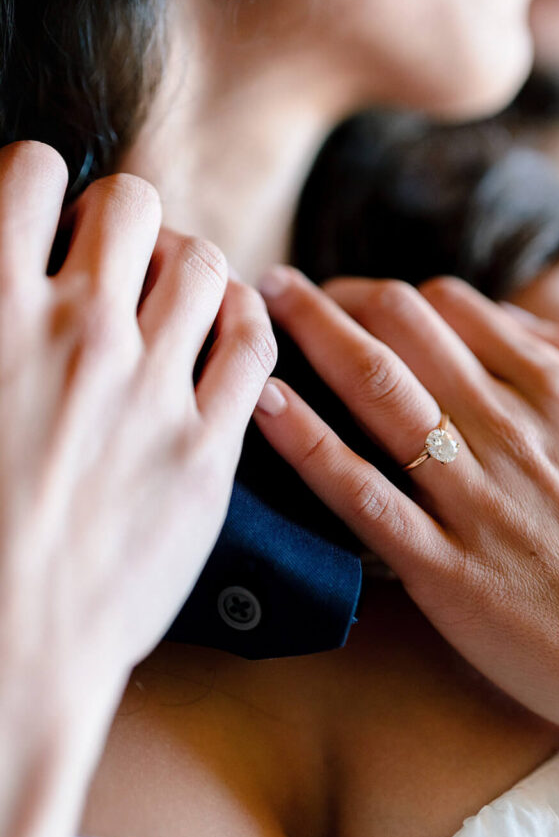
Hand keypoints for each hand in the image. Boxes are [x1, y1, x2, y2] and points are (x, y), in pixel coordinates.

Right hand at [0, 142, 275, 836]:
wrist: (0, 660)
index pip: (30, 176)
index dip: (36, 183)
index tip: (40, 214)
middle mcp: (79, 337)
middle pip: (132, 205)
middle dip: (121, 215)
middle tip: (112, 254)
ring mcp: (153, 392)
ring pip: (203, 263)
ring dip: (187, 262)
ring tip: (171, 291)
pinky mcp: (208, 449)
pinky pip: (255, 343)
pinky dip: (248, 317)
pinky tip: (230, 325)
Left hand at [254, 265, 558, 836]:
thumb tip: (526, 323)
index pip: (455, 308)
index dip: (394, 293)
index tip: (357, 296)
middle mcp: (510, 429)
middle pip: (404, 330)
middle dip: (337, 296)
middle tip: (289, 287)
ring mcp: (474, 497)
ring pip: (377, 391)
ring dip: (312, 336)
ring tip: (263, 304)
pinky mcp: (446, 569)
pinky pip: (362, 493)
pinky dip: (308, 443)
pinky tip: (266, 404)